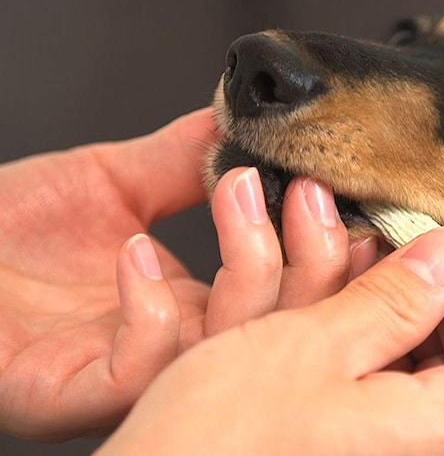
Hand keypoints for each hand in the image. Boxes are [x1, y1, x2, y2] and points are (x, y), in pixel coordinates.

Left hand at [0, 109, 359, 439]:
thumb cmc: (8, 225)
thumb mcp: (115, 180)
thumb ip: (186, 159)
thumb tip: (252, 121)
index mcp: (199, 304)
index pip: (294, 295)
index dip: (329, 253)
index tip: (339, 195)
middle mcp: (181, 346)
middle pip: (285, 331)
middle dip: (315, 263)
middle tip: (309, 194)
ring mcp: (135, 374)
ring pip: (230, 350)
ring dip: (252, 268)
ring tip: (233, 192)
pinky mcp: (78, 393)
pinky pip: (147, 367)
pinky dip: (156, 306)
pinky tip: (135, 251)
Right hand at [98, 227, 443, 454]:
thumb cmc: (216, 446)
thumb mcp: (311, 347)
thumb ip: (394, 300)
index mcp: (433, 435)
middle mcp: (419, 452)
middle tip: (416, 244)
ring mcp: (382, 450)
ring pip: (425, 368)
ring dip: (402, 303)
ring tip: (359, 253)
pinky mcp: (345, 446)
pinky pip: (383, 386)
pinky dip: (369, 336)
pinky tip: (332, 301)